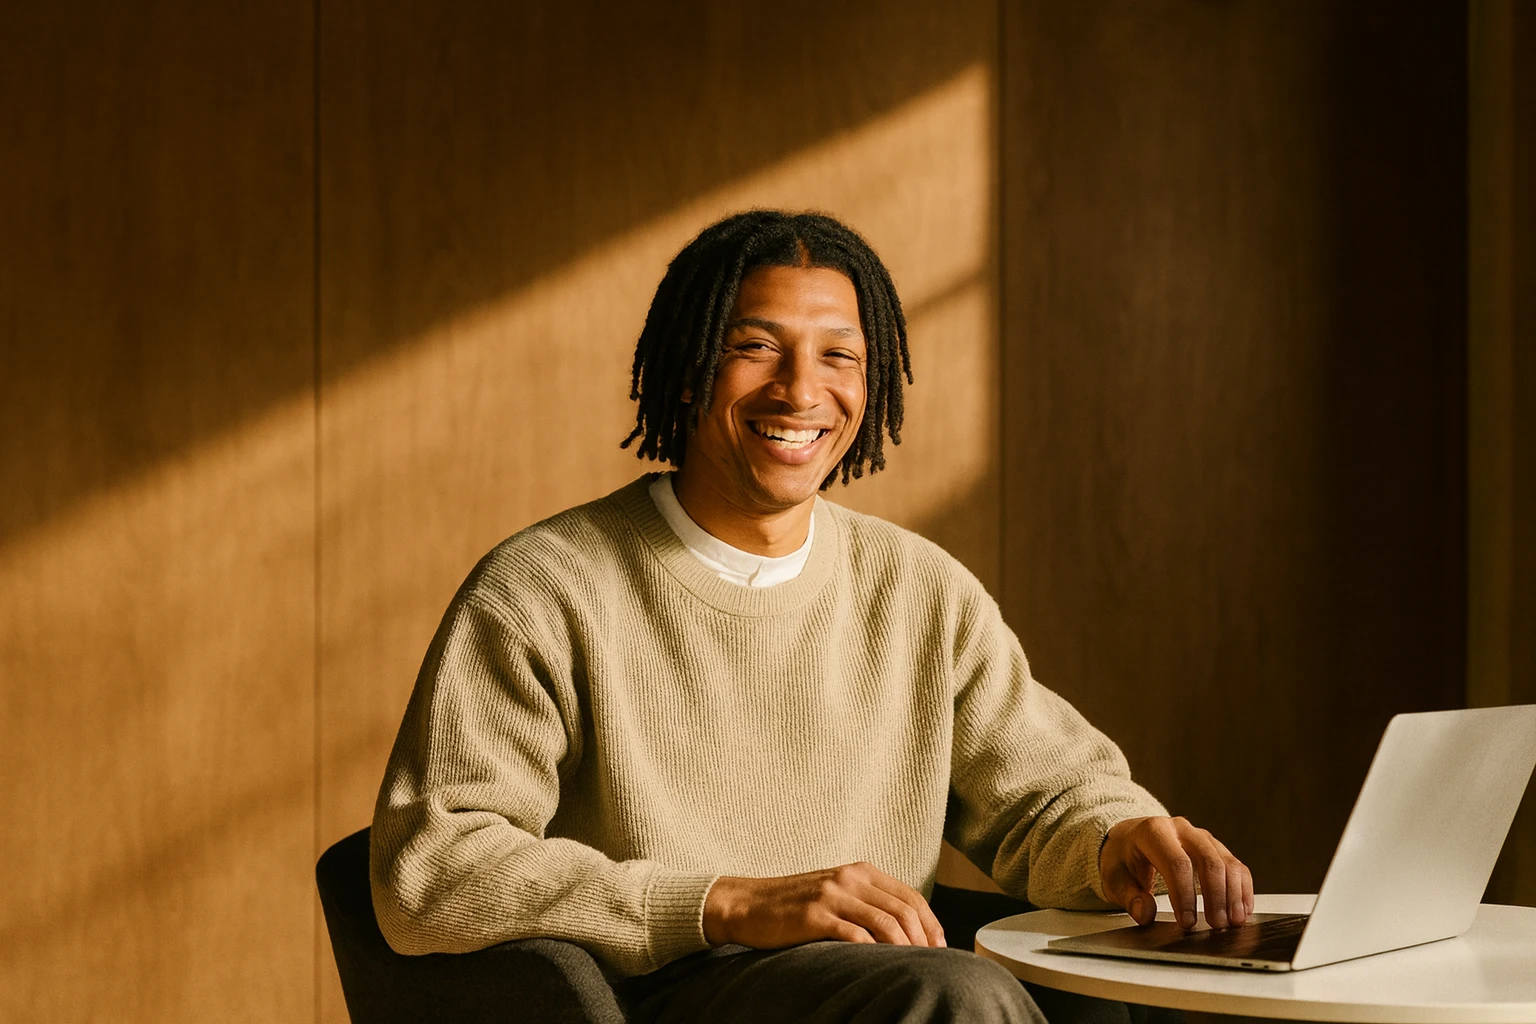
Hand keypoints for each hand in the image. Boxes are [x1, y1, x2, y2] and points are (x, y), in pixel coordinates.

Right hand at [702, 862, 945, 948]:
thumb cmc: (794, 906)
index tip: (940, 947)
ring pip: (884, 922)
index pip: (910, 896)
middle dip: (924, 939)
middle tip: (931, 963)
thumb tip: (904, 930)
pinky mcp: (814, 916)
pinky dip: (873, 952)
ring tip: (911, 967)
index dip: (931, 923)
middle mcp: (849, 878)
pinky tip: (880, 966)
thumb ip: (867, 901)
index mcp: (860, 871)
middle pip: (903, 909)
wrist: (748, 904)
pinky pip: (855, 934)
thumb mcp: (836, 892)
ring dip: (904, 948)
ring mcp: (832, 895)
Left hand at [1099, 815, 1253, 930]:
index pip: (1176, 863)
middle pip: (1208, 860)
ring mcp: (1200, 836)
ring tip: (1233, 921)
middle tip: (1216, 925)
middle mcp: (1180, 829)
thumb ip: (1128, 897)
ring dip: (1233, 894)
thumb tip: (1145, 914)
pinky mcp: (1214, 846)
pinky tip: (1242, 910)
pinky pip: (1235, 865)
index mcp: (1152, 832)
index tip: (1187, 922)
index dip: (1185, 895)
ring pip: (1226, 862)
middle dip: (1215, 896)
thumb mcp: (1113, 878)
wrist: (1129, 838)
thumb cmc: (1122, 858)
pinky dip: (1242, 888)